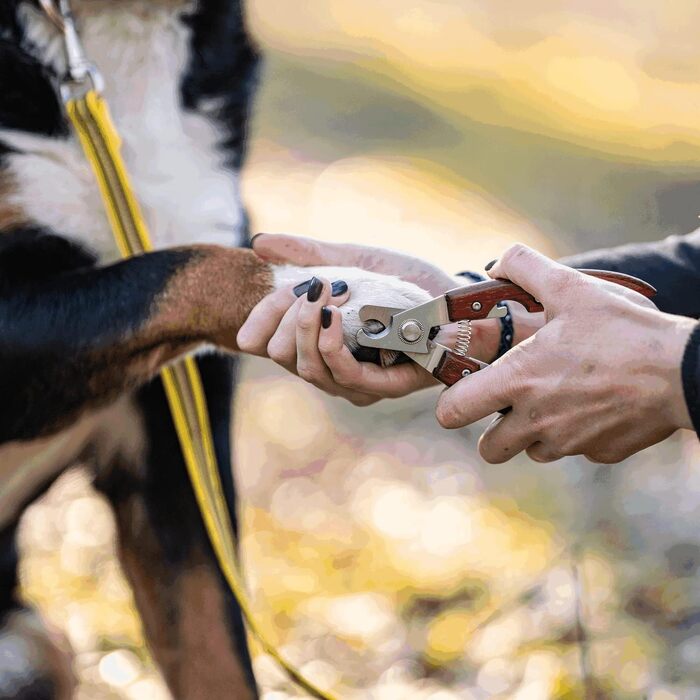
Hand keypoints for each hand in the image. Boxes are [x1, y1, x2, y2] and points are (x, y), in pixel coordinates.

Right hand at [238, 234, 528, 402]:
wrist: (453, 291)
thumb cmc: (403, 279)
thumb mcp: (351, 259)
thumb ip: (308, 253)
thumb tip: (258, 243)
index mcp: (317, 340)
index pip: (269, 341)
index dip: (257, 323)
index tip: (265, 297)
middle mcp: (331, 365)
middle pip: (283, 355)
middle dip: (286, 318)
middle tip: (309, 288)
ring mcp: (356, 381)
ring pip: (308, 367)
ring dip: (307, 328)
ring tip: (320, 295)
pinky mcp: (384, 387)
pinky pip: (344, 375)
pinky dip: (331, 346)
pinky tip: (332, 318)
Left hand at [435, 244, 694, 463]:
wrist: (683, 370)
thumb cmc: (623, 330)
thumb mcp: (570, 288)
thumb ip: (525, 268)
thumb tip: (496, 264)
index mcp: (518, 381)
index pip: (455, 412)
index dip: (450, 406)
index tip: (460, 396)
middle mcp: (536, 420)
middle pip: (490, 449)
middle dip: (492, 431)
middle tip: (509, 406)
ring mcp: (568, 442)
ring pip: (533, 451)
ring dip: (535, 433)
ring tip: (557, 399)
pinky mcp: (599, 453)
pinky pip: (575, 450)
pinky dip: (576, 434)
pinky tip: (594, 405)